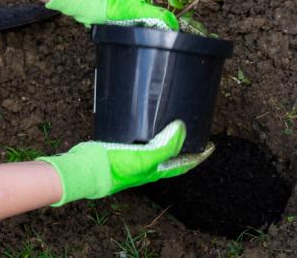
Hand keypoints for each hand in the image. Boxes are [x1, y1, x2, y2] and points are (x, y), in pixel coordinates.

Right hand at [37, 120, 213, 205]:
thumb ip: (165, 146)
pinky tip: (143, 125)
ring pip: (157, 150)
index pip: (183, 164)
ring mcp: (134, 160)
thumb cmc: (114, 168)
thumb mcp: (144, 157)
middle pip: (172, 157)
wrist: (85, 170)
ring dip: (168, 140)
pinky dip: (148, 135)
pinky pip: (141, 142)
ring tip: (173, 126)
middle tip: (194, 134)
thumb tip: (182, 129)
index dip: (198, 156)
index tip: (210, 146)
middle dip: (185, 147)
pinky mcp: (121, 152)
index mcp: (155, 170)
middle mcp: (147, 167)